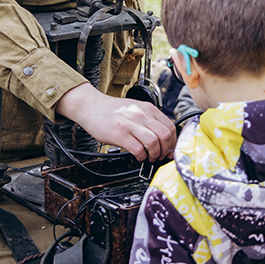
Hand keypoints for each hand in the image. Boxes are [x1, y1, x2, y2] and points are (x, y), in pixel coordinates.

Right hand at [56, 83, 175, 161]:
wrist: (90, 106)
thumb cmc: (112, 110)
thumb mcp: (136, 108)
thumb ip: (149, 119)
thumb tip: (163, 136)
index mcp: (148, 108)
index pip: (170, 126)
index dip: (173, 141)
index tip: (170, 149)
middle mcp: (142, 115)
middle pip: (165, 135)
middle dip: (166, 150)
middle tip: (162, 155)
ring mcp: (131, 124)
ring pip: (154, 143)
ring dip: (155, 154)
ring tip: (150, 157)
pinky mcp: (120, 134)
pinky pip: (138, 149)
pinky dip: (141, 157)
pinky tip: (139, 157)